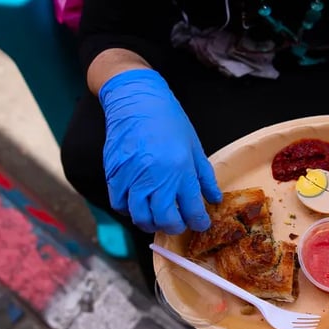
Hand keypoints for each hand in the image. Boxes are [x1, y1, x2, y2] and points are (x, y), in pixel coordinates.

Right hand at [99, 69, 221, 234]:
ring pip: (140, 217)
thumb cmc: (169, 121)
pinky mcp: (114, 175)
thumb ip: (204, 177)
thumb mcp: (194, 147)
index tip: (200, 223)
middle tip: (178, 223)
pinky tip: (138, 204)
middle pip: (165, 219)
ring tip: (158, 217)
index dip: (198, 222)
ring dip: (151, 223)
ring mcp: (133, 178)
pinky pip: (120, 205)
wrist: (136, 101)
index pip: (192, 210)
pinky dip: (129, 211)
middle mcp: (156, 178)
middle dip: (175, 227)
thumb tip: (214, 199)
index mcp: (181, 170)